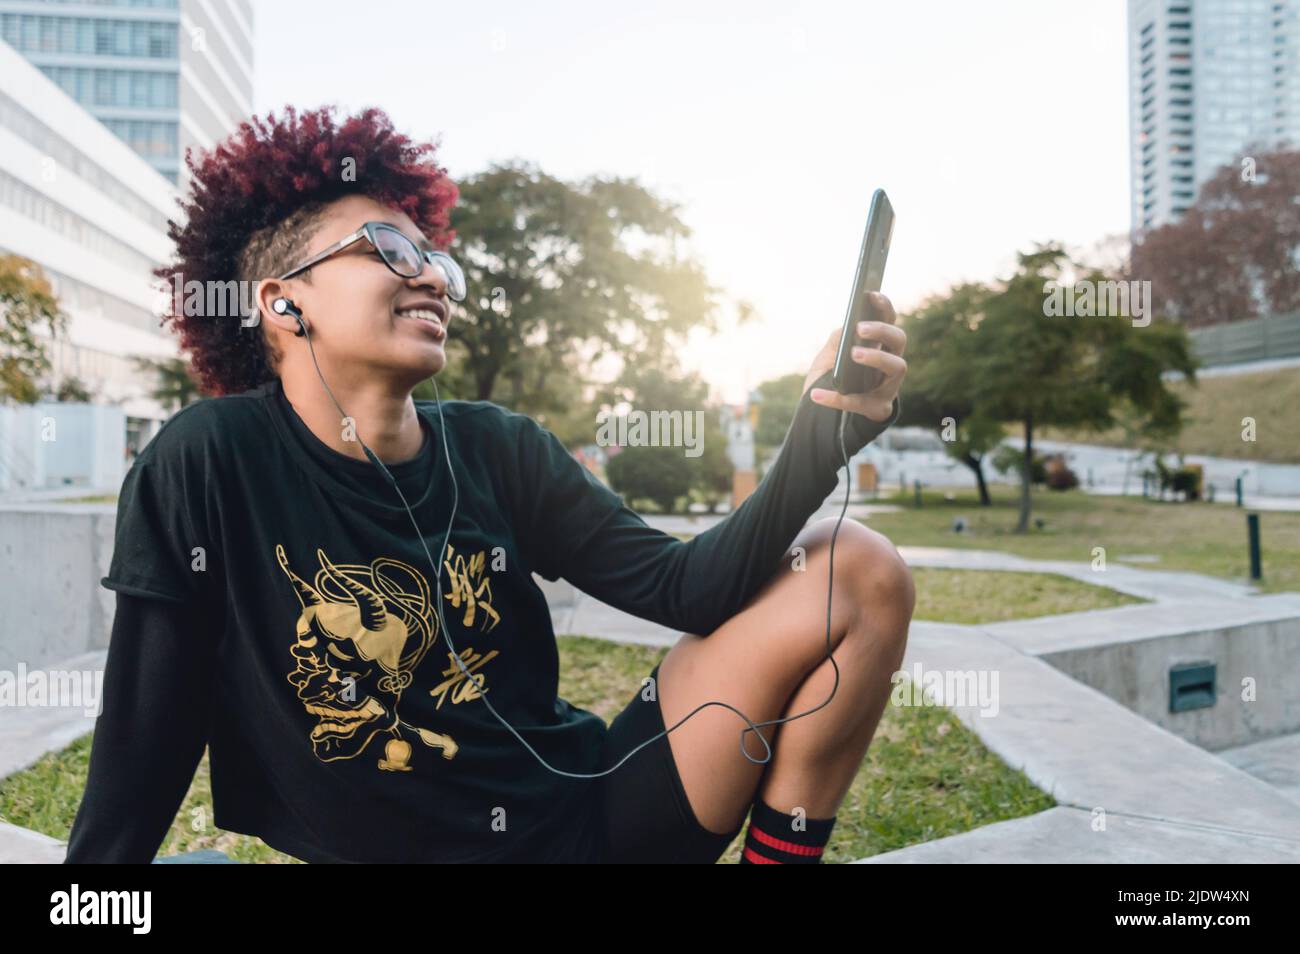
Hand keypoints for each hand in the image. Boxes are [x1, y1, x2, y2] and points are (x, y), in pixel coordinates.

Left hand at [802, 291, 906, 422]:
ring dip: (876, 357)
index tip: (870, 294)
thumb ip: (838, 340)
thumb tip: (848, 328)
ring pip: (897, 367)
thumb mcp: (829, 356)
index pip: (889, 320)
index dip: (884, 306)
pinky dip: (837, 399)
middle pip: (899, 339)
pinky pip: (862, 402)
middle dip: (882, 330)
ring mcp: (888, 386)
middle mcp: (890, 363)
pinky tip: (817, 395)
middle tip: (860, 328)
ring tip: (853, 354)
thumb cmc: (833, 378)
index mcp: (879, 345)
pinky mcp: (879, 408)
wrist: (827, 415)